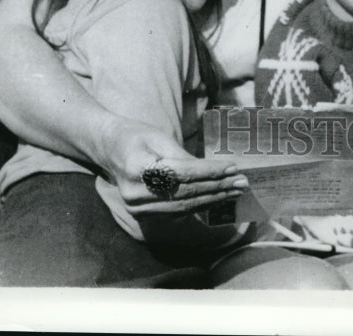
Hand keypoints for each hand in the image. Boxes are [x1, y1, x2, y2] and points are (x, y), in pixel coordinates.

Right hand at [98, 118, 247, 216]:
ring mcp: (138, 209)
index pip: (182, 173)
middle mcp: (135, 194)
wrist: (110, 151)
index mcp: (137, 168)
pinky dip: (200, 206)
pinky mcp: (144, 216)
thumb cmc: (136, 137)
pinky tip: (218, 199)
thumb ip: (182, 156)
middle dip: (218, 188)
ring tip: (236, 191)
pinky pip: (178, 213)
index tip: (233, 168)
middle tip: (242, 182)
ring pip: (184, 207)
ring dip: (214, 200)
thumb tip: (213, 171)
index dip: (210, 172)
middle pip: (185, 193)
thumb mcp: (159, 137)